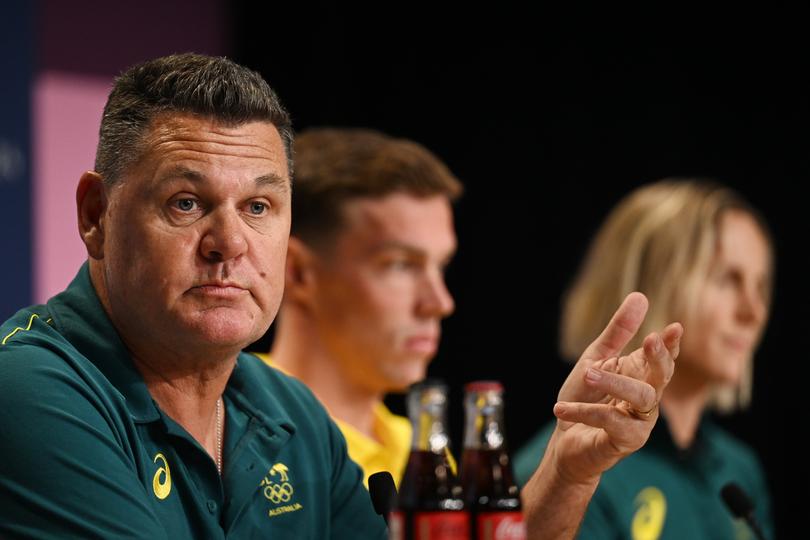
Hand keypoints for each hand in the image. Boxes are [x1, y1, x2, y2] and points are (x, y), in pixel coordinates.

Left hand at [550, 292, 681, 483]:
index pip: (662, 357)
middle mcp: (646, 398)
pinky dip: (585, 412)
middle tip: (649, 340)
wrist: (565, 441)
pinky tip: (561, 409)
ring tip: (587, 374)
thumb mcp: (595, 359)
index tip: (675, 328)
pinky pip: (610, 422)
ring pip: (642, 398)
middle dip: (659, 358)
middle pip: (661, 377)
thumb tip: (641, 296)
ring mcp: (640, 421)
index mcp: (640, 374)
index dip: (670, 345)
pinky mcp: (626, 441)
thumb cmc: (584, 398)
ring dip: (615, 382)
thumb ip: (617, 332)